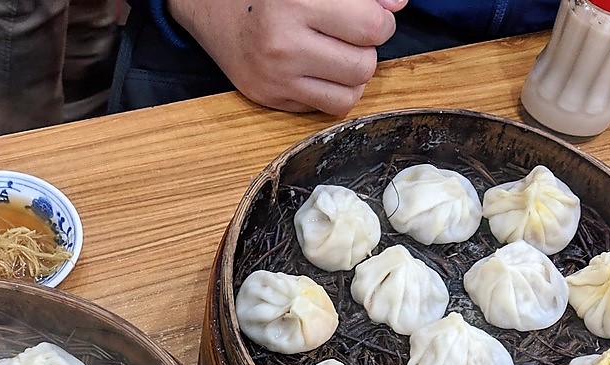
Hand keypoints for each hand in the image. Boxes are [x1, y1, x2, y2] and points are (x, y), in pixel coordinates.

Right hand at [168, 0, 407, 114]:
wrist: (212, 7)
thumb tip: (397, 5)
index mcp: (297, 3)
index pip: (371, 26)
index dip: (381, 21)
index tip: (370, 16)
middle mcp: (284, 45)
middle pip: (363, 65)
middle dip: (367, 50)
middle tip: (351, 37)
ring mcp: (275, 77)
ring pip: (349, 94)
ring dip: (353, 76)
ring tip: (339, 56)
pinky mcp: (268, 97)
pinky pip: (325, 109)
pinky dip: (332, 92)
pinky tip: (319, 71)